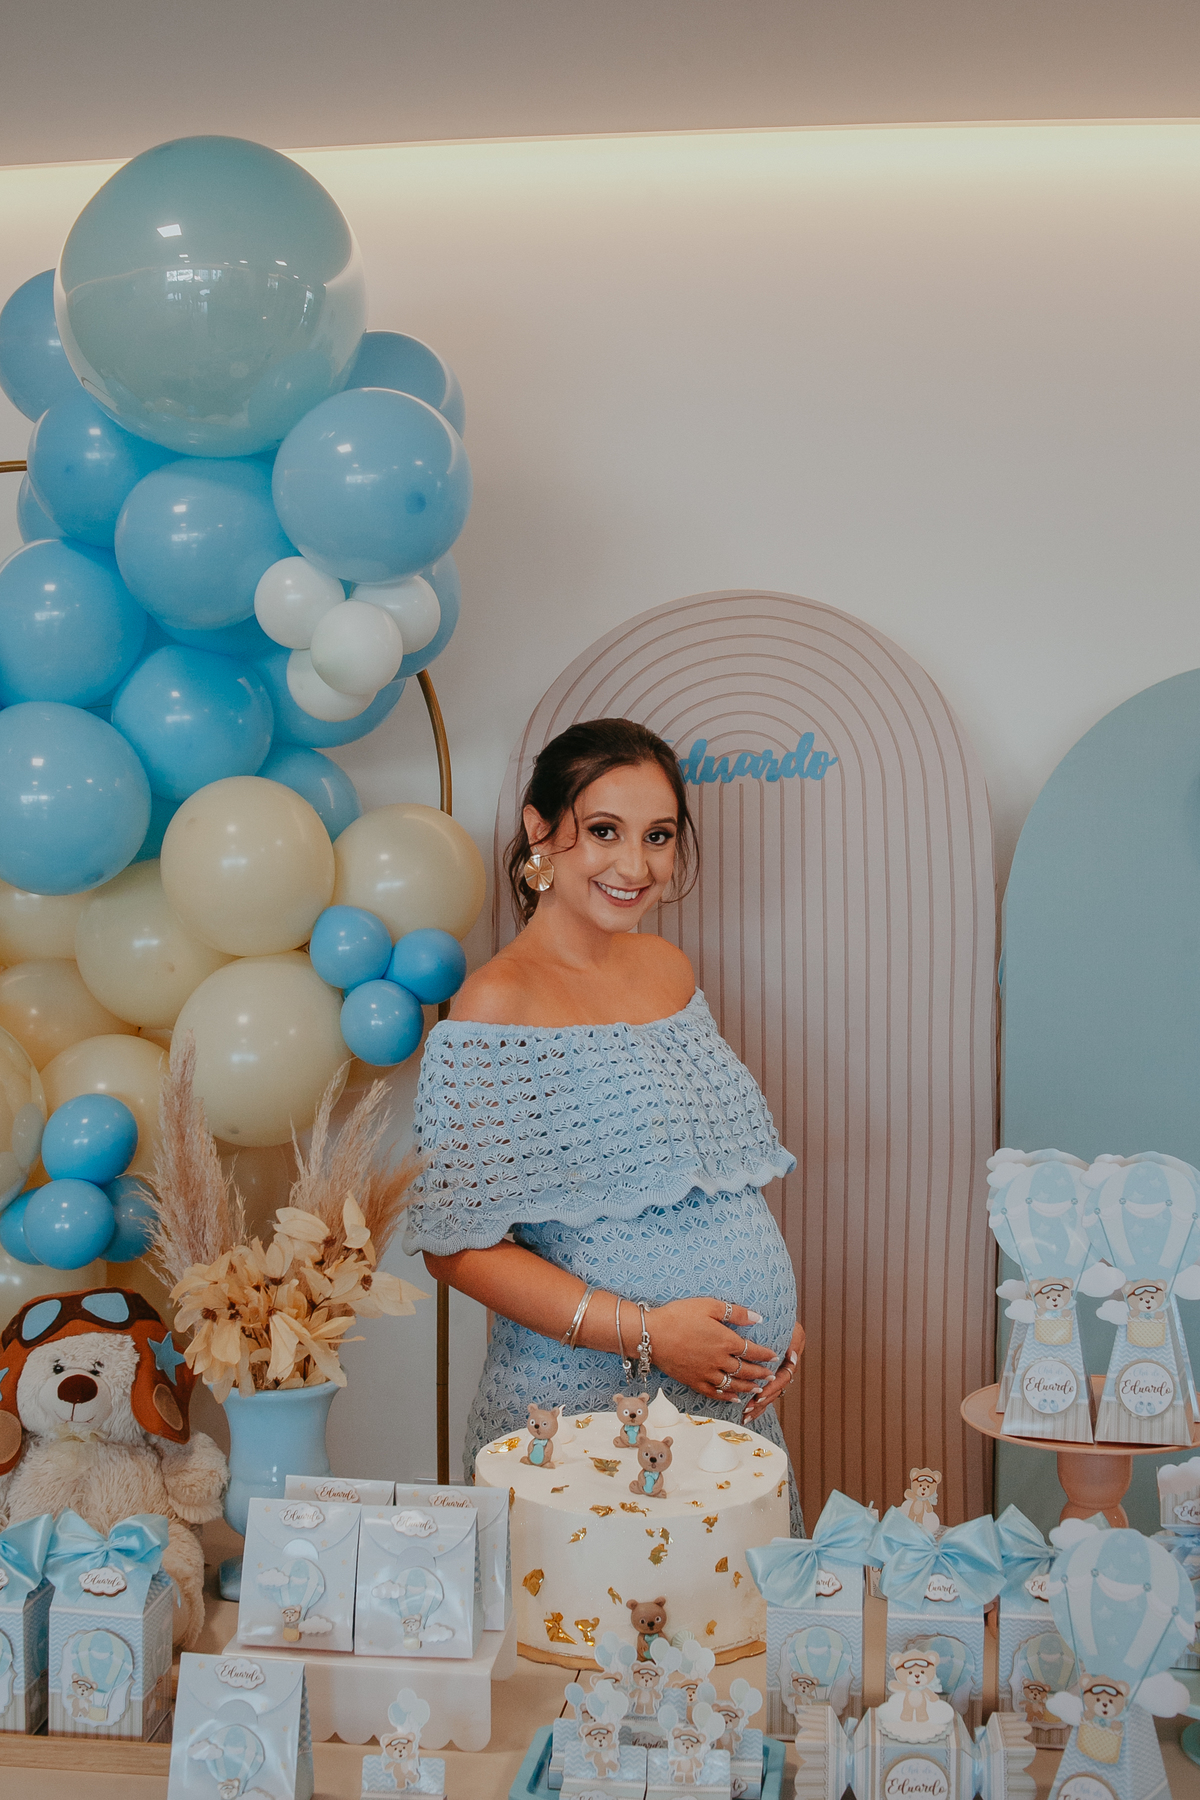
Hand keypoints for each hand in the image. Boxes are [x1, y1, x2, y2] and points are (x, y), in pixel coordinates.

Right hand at [644, 1298, 776, 1399]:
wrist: (651, 1334)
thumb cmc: (678, 1315)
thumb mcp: (708, 1305)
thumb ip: (735, 1312)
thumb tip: (757, 1318)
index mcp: (724, 1341)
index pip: (751, 1350)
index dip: (765, 1354)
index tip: (774, 1356)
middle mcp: (718, 1360)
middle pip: (745, 1370)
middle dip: (760, 1373)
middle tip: (770, 1375)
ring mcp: (705, 1373)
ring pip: (732, 1385)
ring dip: (747, 1387)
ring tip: (758, 1390)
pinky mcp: (693, 1381)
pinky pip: (714, 1393)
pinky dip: (726, 1397)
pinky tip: (733, 1399)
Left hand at [743, 1321, 803, 1423]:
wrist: (777, 1321)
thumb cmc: (784, 1324)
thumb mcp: (794, 1331)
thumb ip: (794, 1343)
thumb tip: (792, 1357)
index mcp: (789, 1363)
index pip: (782, 1379)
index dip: (771, 1388)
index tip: (759, 1395)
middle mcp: (782, 1372)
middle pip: (774, 1392)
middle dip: (762, 1402)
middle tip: (748, 1408)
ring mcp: (774, 1376)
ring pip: (768, 1396)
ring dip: (757, 1407)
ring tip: (744, 1415)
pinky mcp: (765, 1377)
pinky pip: (761, 1393)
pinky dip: (755, 1404)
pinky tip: (744, 1413)